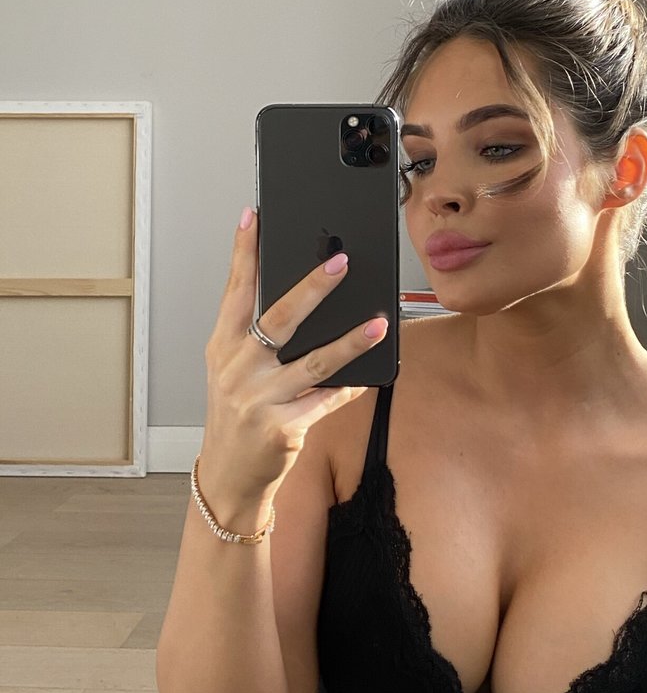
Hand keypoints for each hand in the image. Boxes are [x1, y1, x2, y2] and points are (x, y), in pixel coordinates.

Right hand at [197, 207, 387, 530]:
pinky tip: (373, 374)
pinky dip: (351, 386)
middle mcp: (237, 369)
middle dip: (312, 288)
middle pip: (279, 319)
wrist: (228, 475)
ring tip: (378, 323)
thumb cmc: (236, 413)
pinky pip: (327, 400)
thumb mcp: (232, 368)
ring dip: (350, 342)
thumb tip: (302, 294)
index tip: (254, 217)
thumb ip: (255, 334)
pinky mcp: (282, 429)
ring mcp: (258, 400)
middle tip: (341, 262)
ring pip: (313, 362)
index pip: (235, 290)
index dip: (245, 253)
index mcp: (223, 346)